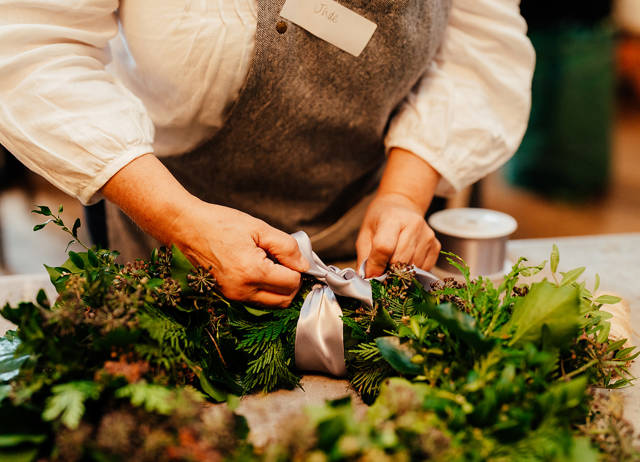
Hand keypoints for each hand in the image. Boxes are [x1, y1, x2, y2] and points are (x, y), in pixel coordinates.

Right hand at [174, 200, 308, 306]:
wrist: (185, 227)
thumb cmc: (218, 223)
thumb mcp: (258, 228)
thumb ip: (286, 247)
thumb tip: (303, 264)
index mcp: (252, 272)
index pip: (292, 283)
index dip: (297, 268)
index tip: (290, 255)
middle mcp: (242, 290)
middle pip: (284, 300)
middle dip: (291, 282)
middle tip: (284, 261)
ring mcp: (232, 295)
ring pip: (270, 303)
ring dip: (277, 287)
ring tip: (269, 263)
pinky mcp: (226, 295)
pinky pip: (254, 299)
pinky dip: (262, 288)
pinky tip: (256, 268)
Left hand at [356, 193, 440, 276]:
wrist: (401, 207)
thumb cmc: (381, 220)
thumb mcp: (365, 234)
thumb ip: (365, 257)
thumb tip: (369, 280)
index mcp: (393, 218)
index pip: (384, 247)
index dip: (376, 265)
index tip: (371, 273)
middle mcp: (414, 225)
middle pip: (399, 261)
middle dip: (388, 270)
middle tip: (381, 268)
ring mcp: (428, 235)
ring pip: (412, 268)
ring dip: (400, 271)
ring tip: (393, 262)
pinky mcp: (436, 245)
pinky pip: (424, 269)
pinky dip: (412, 271)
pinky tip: (406, 260)